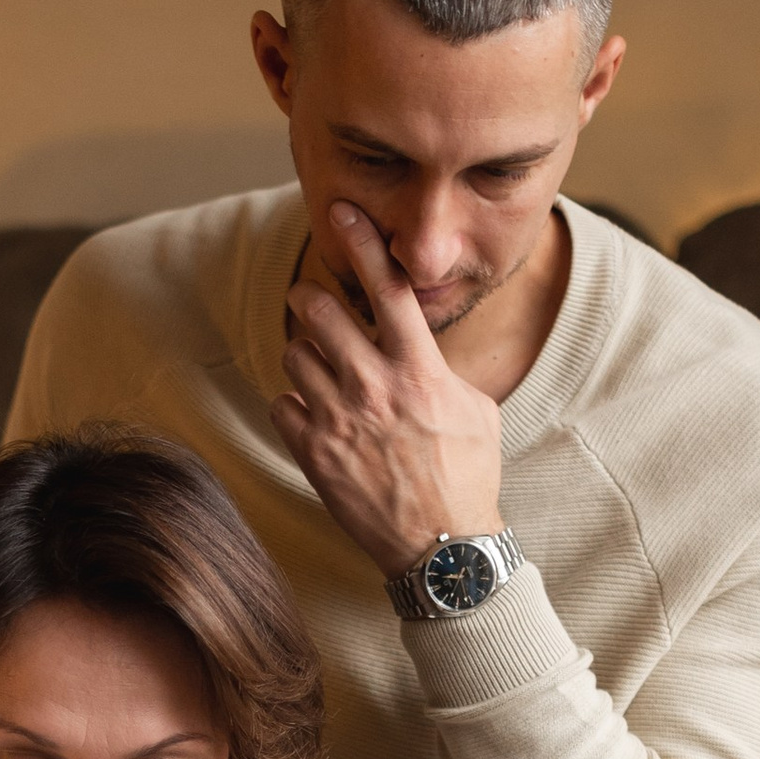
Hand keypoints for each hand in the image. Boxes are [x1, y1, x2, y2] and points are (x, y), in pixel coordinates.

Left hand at [274, 202, 504, 570]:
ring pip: (295, 355)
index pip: (389, 290)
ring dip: (302, 353)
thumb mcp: (476, 411)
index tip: (342, 212)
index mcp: (419, 371)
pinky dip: (293, 404)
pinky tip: (312, 416)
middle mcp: (375, 388)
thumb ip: (442, 373)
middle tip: (311, 299)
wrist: (441, 546)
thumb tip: (423, 355)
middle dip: (311, 297)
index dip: (363, 244)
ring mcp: (340, 421)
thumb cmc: (467, 477)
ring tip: (318, 368)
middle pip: (323, 312)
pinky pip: (283, 405)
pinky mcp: (314, 454)